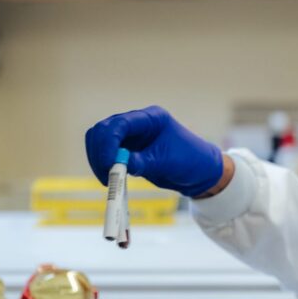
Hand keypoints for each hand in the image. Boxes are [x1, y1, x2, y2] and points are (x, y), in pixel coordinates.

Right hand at [85, 106, 223, 197]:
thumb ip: (142, 162)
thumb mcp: (167, 163)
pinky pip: (105, 152)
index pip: (120, 124)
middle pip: (104, 129)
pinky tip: (110, 178)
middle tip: (106, 175)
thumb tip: (117, 165)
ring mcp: (131, 135)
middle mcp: (138, 123)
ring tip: (109, 180)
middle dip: (100, 152)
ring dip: (98, 159)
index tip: (108, 164)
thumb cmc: (190, 161)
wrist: (199, 172)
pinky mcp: (127, 149)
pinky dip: (103, 164)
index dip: (108, 143)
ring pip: (100, 140)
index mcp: (151, 118)